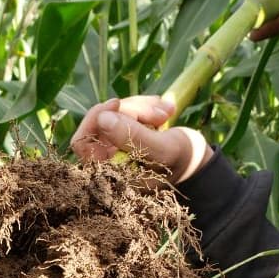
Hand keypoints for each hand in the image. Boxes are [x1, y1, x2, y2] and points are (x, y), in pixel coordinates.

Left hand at [71, 96, 212, 183]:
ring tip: (168, 112)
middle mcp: (107, 161)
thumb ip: (133, 137)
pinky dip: (145, 106)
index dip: (95, 118)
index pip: (81, 143)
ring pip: (114, 112)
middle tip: (161, 114)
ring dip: (142, 106)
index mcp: (109, 174)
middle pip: (100, 122)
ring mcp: (115, 146)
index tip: (117, 103)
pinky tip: (165, 111)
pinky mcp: (125, 133)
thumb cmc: (183, 162)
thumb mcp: (163, 150)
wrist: (197, 163)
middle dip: (131, 110)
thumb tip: (102, 118)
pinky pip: (125, 110)